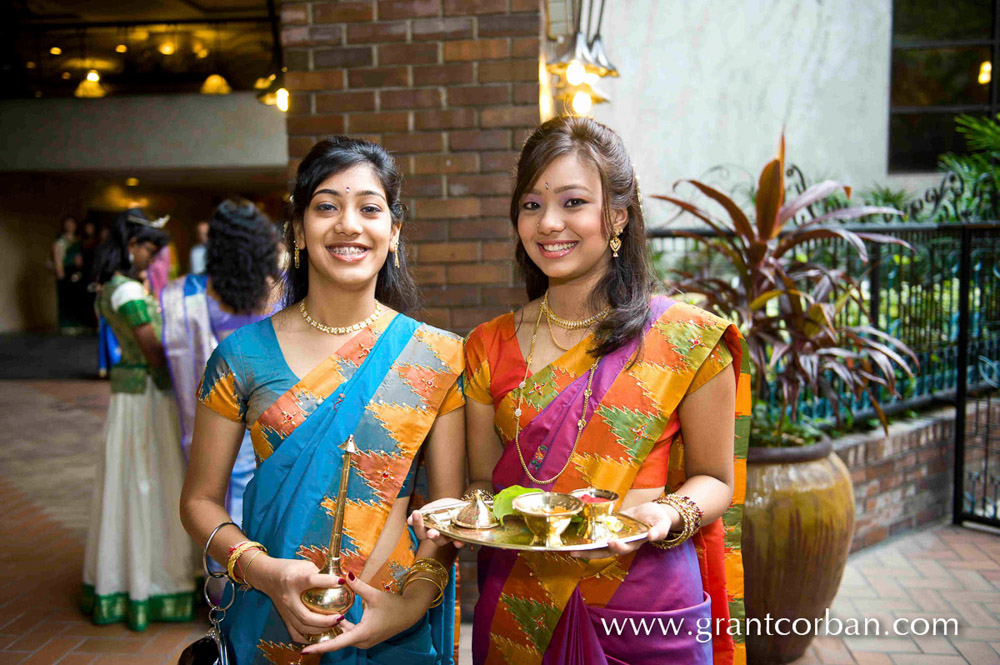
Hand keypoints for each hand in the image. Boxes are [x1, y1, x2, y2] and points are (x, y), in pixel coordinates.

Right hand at [251, 556, 345, 642]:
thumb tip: (341, 579)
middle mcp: (288, 598)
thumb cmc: (291, 569)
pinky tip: (322, 635)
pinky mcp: (285, 619)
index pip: (311, 580)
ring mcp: (286, 611)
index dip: (327, 581)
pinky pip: (296, 634)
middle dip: (325, 620)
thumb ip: (321, 573)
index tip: (342, 581)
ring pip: (302, 627)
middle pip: (306, 615)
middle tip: (340, 617)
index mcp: (293, 580)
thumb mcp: (305, 565)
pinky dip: (309, 637)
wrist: (269, 577)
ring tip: (335, 626)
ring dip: (320, 630)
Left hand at [300, 574, 424, 654]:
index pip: (336, 643)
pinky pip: (350, 635)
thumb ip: (358, 586)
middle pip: (337, 641)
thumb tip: (346, 574)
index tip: (305, 650)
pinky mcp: (367, 637)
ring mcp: (365, 641)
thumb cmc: (394, 606)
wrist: (409, 613)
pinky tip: (336, 619)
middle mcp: (361, 641)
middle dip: (322, 639)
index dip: (319, 647)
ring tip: (316, 626)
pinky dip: (343, 629)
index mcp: (361, 634)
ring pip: (344, 637)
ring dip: (333, 631)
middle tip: (305, 637)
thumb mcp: (374, 595)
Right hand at [407, 499, 463, 548]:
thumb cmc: (444, 507)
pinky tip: (458, 542)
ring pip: (442, 541)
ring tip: (438, 533)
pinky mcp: (461, 537)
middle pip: (431, 537)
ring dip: (440, 538)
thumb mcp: (434, 506)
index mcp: (429, 527)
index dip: (417, 524)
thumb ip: (424, 513)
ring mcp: (449, 536)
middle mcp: (438, 534)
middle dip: (430, 535)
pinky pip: (459, 543)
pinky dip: (459, 543)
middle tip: (430, 532)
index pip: (421, 531)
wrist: (461, 506)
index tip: (416, 513)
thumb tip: (409, 520)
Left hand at [570, 501, 675, 559]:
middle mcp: (623, 541)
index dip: (617, 547)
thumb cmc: (659, 519)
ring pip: (599, 544)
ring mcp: (616, 535)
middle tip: (576, 552)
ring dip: (586, 547)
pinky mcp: (611, 526)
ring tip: (571, 549)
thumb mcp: (662, 524)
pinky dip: (589, 534)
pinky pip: (598, 532)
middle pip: (605, 551)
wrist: (654, 512)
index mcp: (634, 543)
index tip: (611, 542)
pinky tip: (576, 533)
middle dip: (591, 553)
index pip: (624, 548)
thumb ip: (659, 531)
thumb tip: (652, 536)